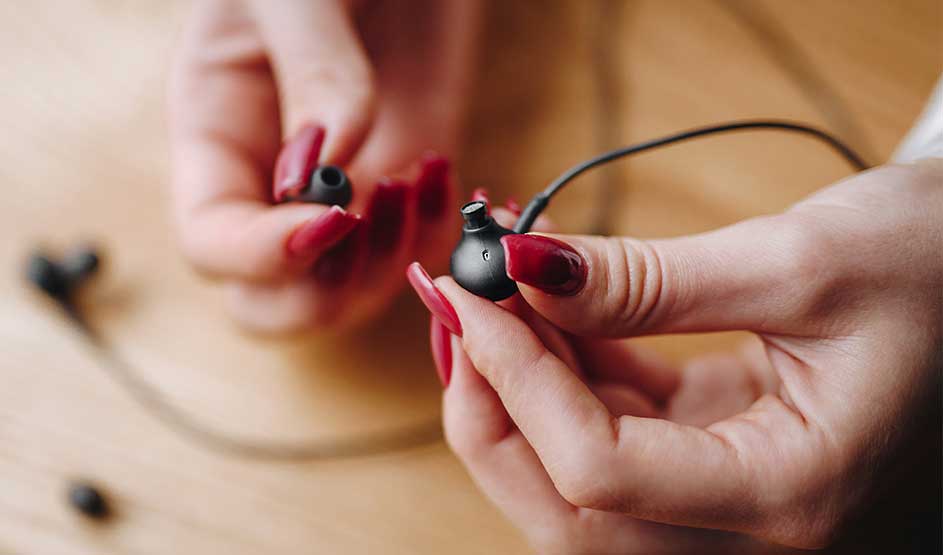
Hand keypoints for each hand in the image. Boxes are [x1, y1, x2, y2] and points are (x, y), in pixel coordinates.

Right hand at [169, 0, 478, 330]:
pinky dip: (442, 234)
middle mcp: (275, 186)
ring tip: (420, 172)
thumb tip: (326, 168)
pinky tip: (448, 173)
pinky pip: (418, 250)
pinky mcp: (408, 182)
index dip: (266, 256)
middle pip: (276, 303)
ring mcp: (348, 192)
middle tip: (377, 206)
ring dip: (394, 259)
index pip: (215, 245)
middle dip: (329, 287)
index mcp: (218, 140)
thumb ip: (311, 73)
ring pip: (353, 294)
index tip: (335, 216)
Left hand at [410, 160, 941, 551]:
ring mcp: (730, 494)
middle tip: (457, 306)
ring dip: (522, 385)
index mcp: (792, 495)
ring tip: (495, 291)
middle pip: (571, 509)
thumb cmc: (939, 267)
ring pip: (579, 477)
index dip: (519, 381)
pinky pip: (612, 430)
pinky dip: (566, 372)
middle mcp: (756, 523)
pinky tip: (548, 306)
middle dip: (494, 406)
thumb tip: (525, 272)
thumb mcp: (799, 261)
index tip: (473, 291)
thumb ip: (649, 282)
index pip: (603, 474)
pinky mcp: (715, 451)